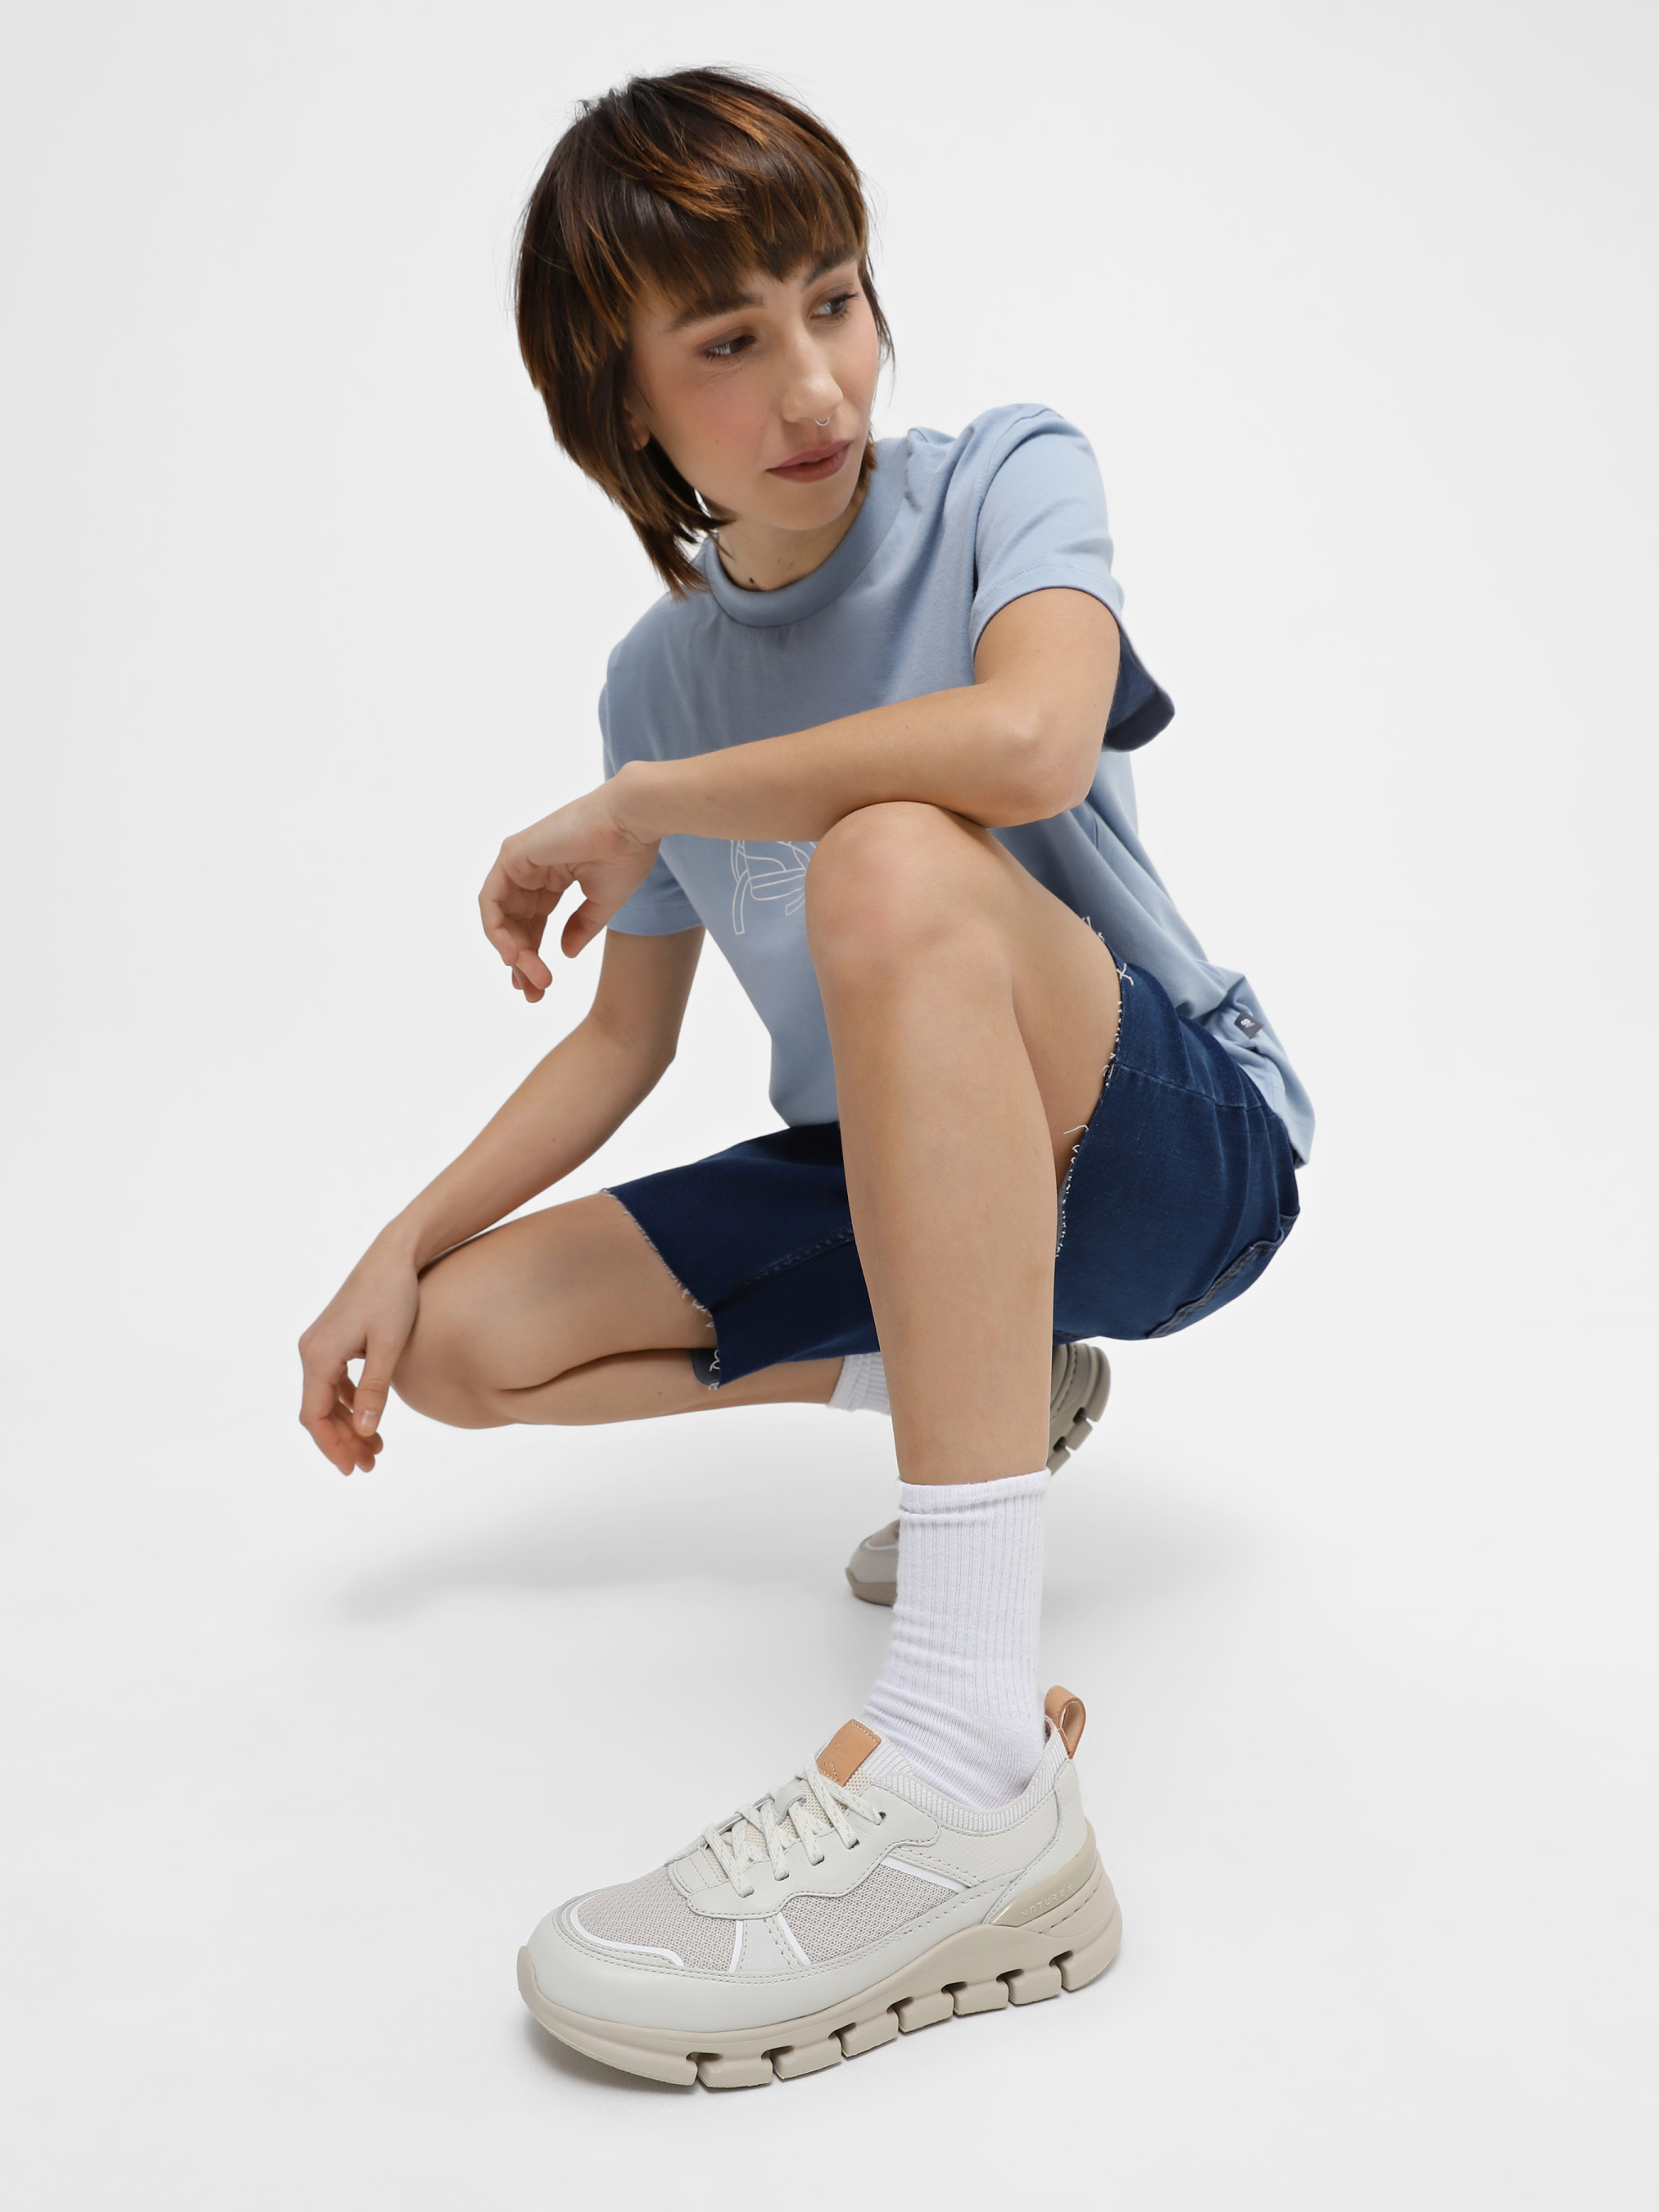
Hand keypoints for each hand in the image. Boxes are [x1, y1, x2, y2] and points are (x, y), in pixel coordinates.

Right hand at [297, 1241, 421, 1475]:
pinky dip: (350, 1404)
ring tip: (376, 1450)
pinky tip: (371, 1419)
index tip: (352, 1470)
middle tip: (370, 1466)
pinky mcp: (334, 1339)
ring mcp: (320, 1344)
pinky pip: (335, 1382)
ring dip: (348, 1425)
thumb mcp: (389, 1347)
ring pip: (327, 1398)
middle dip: (342, 1441)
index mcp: (319, 1355)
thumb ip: (375, 1390)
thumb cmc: (395, 1296)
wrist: (395, 1255)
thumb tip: (365, 1432)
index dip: (331, 1447)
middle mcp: (311, 1350)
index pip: (315, 1415)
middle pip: (318, 1411)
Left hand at [479, 775, 659, 1001]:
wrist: (631, 823)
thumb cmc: (625, 854)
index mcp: (552, 877)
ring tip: (531, 979)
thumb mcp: (602, 905)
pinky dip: (497, 930)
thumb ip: (580, 928)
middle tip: (534, 993)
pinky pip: (491, 901)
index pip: (533, 922)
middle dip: (523, 962)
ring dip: (513, 953)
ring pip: (500, 918)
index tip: (541, 986)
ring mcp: (518, 861)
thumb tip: (564, 955)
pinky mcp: (512, 856)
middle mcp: (530, 869)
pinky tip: (513, 956)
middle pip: (515, 924)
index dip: (534, 956)